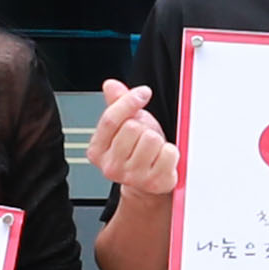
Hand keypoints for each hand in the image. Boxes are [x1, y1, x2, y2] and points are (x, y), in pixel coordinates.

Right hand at [90, 80, 179, 203]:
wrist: (146, 184)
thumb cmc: (135, 152)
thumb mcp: (124, 126)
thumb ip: (118, 104)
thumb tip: (111, 85)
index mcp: (97, 151)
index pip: (110, 119)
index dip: (128, 101)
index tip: (143, 93)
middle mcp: (111, 166)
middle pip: (132, 128)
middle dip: (143, 127)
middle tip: (143, 138)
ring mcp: (132, 177)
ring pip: (151, 139)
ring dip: (157, 140)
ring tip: (152, 150)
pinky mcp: (154, 183)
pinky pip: (169, 153)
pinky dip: (171, 153)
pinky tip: (162, 159)